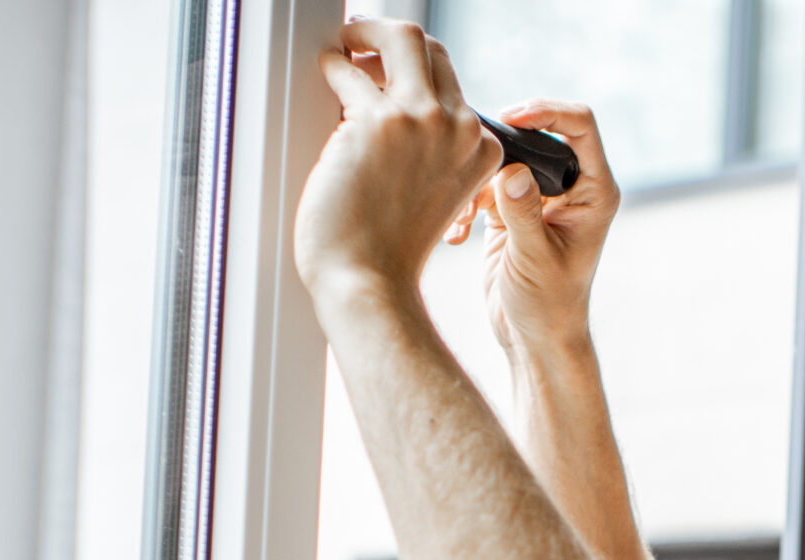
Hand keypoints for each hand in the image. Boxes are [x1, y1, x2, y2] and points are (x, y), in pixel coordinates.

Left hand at [294, 21, 500, 315]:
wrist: (368, 282)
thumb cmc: (388, 247)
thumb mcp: (435, 191)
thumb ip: (431, 148)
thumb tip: (389, 92)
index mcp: (479, 149)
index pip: (451, 83)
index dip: (413, 70)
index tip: (386, 69)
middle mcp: (459, 128)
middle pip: (429, 46)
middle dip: (389, 35)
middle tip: (360, 41)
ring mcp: (422, 121)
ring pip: (398, 36)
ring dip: (362, 33)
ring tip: (341, 48)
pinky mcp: (377, 121)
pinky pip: (348, 72)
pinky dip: (333, 68)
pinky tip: (325, 75)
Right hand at [442, 102, 620, 361]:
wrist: (533, 339)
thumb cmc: (548, 306)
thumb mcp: (534, 259)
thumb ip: (523, 214)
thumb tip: (510, 171)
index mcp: (594, 191)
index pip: (580, 125)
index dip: (547, 111)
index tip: (511, 118)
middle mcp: (570, 186)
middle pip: (535, 134)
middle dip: (499, 147)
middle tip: (471, 164)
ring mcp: (538, 196)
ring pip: (503, 159)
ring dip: (476, 180)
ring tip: (462, 217)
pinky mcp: (509, 209)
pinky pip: (483, 185)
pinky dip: (465, 202)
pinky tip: (457, 233)